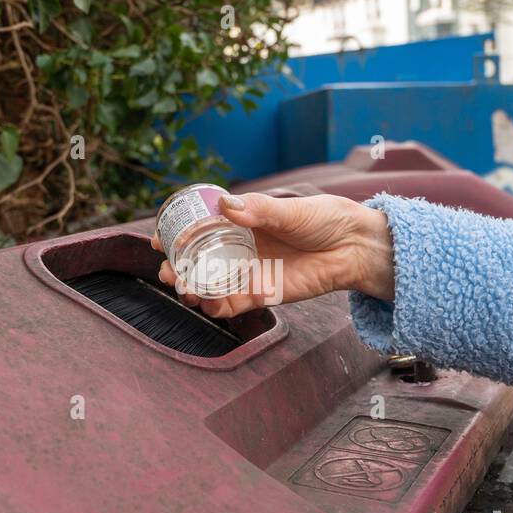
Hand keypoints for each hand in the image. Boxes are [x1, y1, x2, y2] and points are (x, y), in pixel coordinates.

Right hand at [150, 192, 394, 317]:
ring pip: (210, 285)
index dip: (176, 234)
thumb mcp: (291, 210)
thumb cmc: (325, 220)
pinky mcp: (263, 294)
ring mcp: (250, 272)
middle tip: (168, 271)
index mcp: (242, 222)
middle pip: (198, 260)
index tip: (158, 238)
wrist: (354, 247)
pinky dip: (215, 306)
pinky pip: (232, 304)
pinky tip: (206, 303)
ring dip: (192, 289)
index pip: (200, 228)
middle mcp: (240, 248)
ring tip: (183, 289)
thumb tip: (226, 206)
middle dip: (177, 267)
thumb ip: (259, 211)